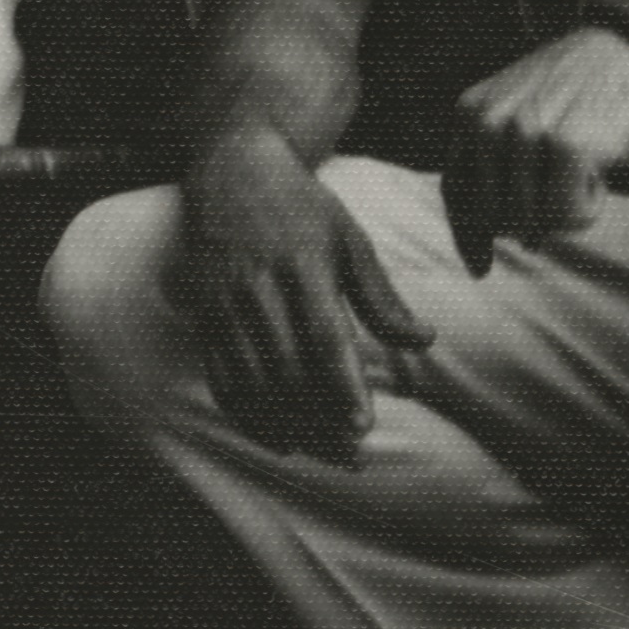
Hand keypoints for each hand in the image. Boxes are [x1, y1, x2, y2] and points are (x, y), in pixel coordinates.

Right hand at [172, 124, 424, 458]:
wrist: (230, 172)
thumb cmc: (302, 208)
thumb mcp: (351, 239)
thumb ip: (382, 296)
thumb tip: (425, 341)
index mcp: (302, 264)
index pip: (322, 334)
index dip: (340, 383)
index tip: (362, 425)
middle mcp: (258, 286)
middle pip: (286, 368)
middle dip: (318, 419)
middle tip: (351, 457)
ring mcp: (224, 303)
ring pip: (252, 379)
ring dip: (285, 424)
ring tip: (322, 454)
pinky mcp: (203, 316)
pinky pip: (222, 376)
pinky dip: (247, 414)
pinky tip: (278, 438)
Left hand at [441, 27, 628, 270]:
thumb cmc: (587, 82)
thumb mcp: (522, 106)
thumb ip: (501, 156)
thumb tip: (502, 231)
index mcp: (471, 113)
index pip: (456, 190)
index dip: (467, 234)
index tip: (479, 266)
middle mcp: (489, 122)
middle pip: (493, 214)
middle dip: (530, 224)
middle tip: (570, 195)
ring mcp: (527, 134)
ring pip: (532, 219)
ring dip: (568, 211)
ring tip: (590, 171)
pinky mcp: (569, 147)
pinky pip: (568, 216)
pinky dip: (590, 208)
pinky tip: (603, 174)